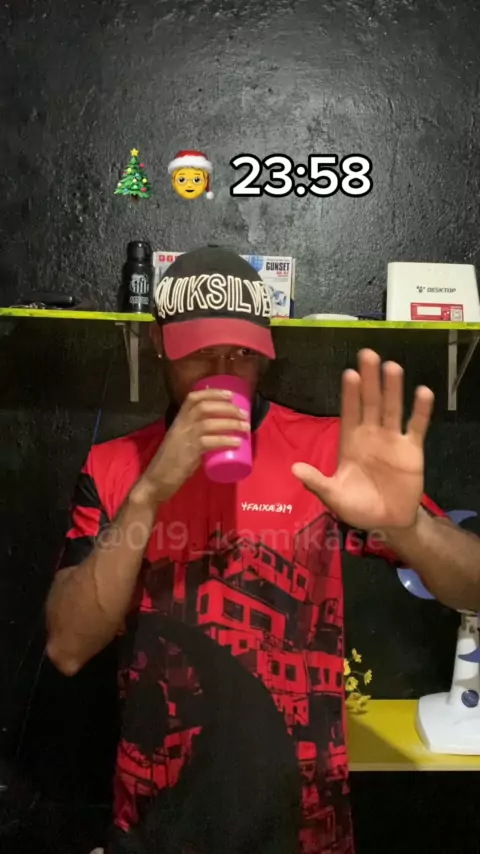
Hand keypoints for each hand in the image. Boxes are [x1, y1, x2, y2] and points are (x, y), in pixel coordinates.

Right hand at [131, 388, 249, 504]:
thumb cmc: (170, 462)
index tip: (230, 394)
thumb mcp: (180, 441)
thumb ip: (194, 434)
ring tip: (246, 427)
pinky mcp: (189, 452)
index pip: (193, 398)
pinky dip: (226, 441)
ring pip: (210, 423)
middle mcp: (181, 425)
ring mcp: (185, 438)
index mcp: (178, 420)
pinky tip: (237, 443)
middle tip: (243, 413)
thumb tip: (216, 431)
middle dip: (227, 407)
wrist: (156, 480)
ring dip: (231, 423)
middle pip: (205, 407)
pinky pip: (210, 442)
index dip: (212, 393)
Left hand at [292, 349, 433, 530]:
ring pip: (392, 408)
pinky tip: (422, 392)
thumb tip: (294, 469)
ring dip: (392, 389)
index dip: (349, 394)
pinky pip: (415, 426)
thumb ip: (317, 482)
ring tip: (392, 366)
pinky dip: (420, 411)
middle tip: (368, 354)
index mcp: (350, 441)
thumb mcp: (334, 496)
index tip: (349, 373)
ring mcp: (392, 439)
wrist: (387, 522)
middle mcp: (371, 434)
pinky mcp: (412, 449)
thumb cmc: (357, 507)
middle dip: (369, 380)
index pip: (349, 412)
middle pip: (370, 402)